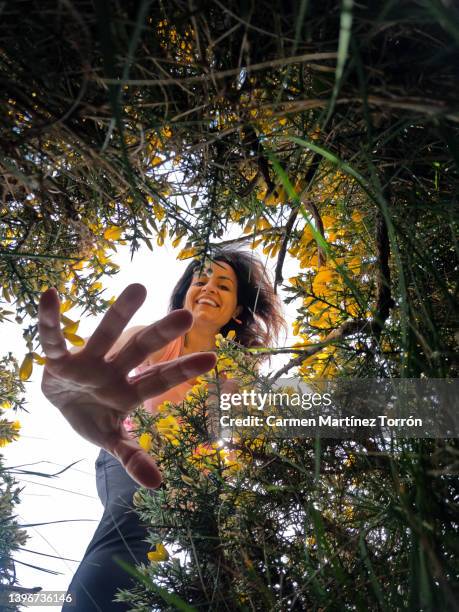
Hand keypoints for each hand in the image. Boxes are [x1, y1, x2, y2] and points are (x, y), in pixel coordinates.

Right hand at [38, 284, 215, 488]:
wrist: (59, 403)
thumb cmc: (93, 415)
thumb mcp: (110, 439)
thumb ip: (132, 456)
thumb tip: (158, 484)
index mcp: (129, 391)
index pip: (160, 379)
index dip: (183, 369)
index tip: (212, 358)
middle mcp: (114, 370)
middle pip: (141, 349)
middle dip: (161, 334)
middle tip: (187, 315)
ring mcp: (88, 362)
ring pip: (106, 334)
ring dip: (120, 313)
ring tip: (140, 287)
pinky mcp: (59, 360)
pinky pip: (54, 340)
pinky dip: (50, 322)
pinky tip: (51, 296)